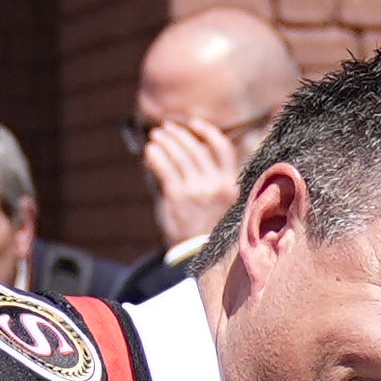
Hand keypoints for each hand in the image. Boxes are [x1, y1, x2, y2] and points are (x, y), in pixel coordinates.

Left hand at [143, 115, 243, 250]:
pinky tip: (149, 151)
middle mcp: (216, 186)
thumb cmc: (209, 229)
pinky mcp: (178, 197)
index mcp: (231, 186)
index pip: (222, 149)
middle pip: (196, 149)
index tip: (193, 123)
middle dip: (179, 134)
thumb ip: (213, 178)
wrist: (199, 256)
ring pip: (179, 156)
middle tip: (166, 128)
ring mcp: (197, 191)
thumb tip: (190, 148)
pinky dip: (156, 156)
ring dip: (165, 142)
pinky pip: (165, 169)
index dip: (207, 132)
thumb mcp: (223, 203)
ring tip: (156, 136)